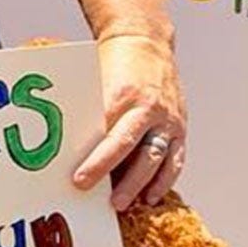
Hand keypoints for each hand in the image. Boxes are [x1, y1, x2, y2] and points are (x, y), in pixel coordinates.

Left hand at [73, 34, 186, 209]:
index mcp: (123, 93)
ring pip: (155, 158)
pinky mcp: (180, 127)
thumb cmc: (112, 63)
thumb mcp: (95, 80)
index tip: (76, 177)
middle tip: (92, 192)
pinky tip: (150, 198)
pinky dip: (163, 181)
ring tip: (121, 204)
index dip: (92, 156)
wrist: (146, 41)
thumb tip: (67, 147)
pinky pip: (175, 159)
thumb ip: (87, 110)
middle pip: (129, 146)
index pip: (106, 131)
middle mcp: (149, 107)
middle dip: (110, 172)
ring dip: (138, 184)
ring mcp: (168, 119)